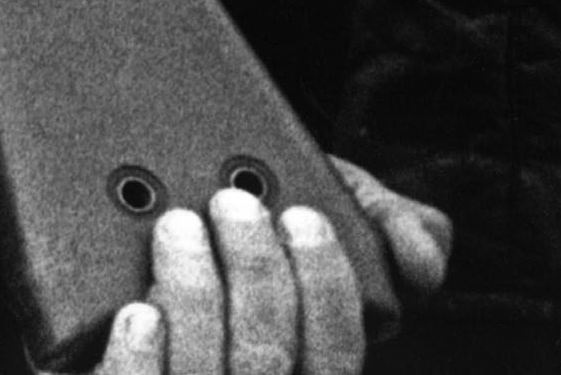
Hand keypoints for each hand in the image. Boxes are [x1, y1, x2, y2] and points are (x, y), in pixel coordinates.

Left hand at [96, 169, 449, 374]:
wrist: (153, 244)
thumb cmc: (252, 245)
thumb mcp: (328, 225)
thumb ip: (389, 229)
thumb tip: (423, 264)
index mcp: (310, 372)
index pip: (336, 353)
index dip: (325, 287)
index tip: (301, 217)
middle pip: (267, 358)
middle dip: (255, 275)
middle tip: (231, 204)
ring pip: (204, 372)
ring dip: (194, 295)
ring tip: (178, 226)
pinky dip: (139, 358)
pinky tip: (137, 312)